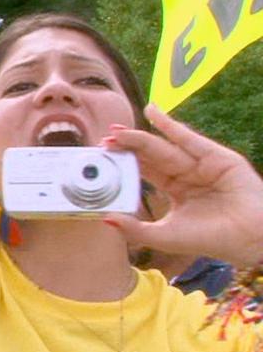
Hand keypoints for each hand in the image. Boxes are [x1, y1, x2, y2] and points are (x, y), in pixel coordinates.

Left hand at [103, 104, 262, 265]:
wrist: (250, 238)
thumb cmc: (212, 239)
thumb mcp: (166, 236)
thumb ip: (135, 229)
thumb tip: (105, 220)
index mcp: (175, 190)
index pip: (145, 171)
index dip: (124, 164)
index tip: (102, 158)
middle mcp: (187, 174)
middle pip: (150, 157)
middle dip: (127, 148)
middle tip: (103, 140)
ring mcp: (202, 163)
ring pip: (164, 147)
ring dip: (139, 138)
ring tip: (116, 131)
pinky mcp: (217, 157)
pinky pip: (188, 138)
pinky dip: (169, 125)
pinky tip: (151, 111)